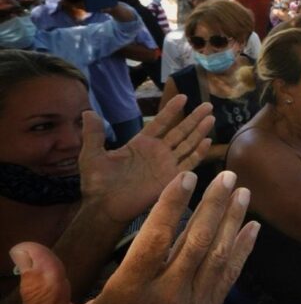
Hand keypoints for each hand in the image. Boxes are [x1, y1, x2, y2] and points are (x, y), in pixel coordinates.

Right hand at [12, 171, 260, 303]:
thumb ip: (46, 289)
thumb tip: (24, 249)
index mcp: (131, 295)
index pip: (154, 240)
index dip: (171, 206)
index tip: (185, 176)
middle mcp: (168, 298)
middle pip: (195, 242)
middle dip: (213, 205)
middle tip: (228, 174)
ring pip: (218, 256)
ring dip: (232, 221)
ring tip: (243, 192)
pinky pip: (230, 277)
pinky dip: (243, 251)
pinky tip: (254, 228)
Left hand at [78, 94, 213, 223]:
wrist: (105, 207)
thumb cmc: (97, 183)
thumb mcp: (92, 154)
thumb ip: (94, 134)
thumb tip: (87, 111)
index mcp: (141, 144)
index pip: (160, 122)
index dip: (171, 110)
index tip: (183, 96)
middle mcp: (157, 152)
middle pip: (180, 130)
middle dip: (193, 118)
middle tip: (207, 105)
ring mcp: (166, 165)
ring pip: (188, 144)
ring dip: (199, 131)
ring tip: (211, 117)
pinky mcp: (172, 179)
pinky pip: (189, 163)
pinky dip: (199, 153)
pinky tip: (208, 141)